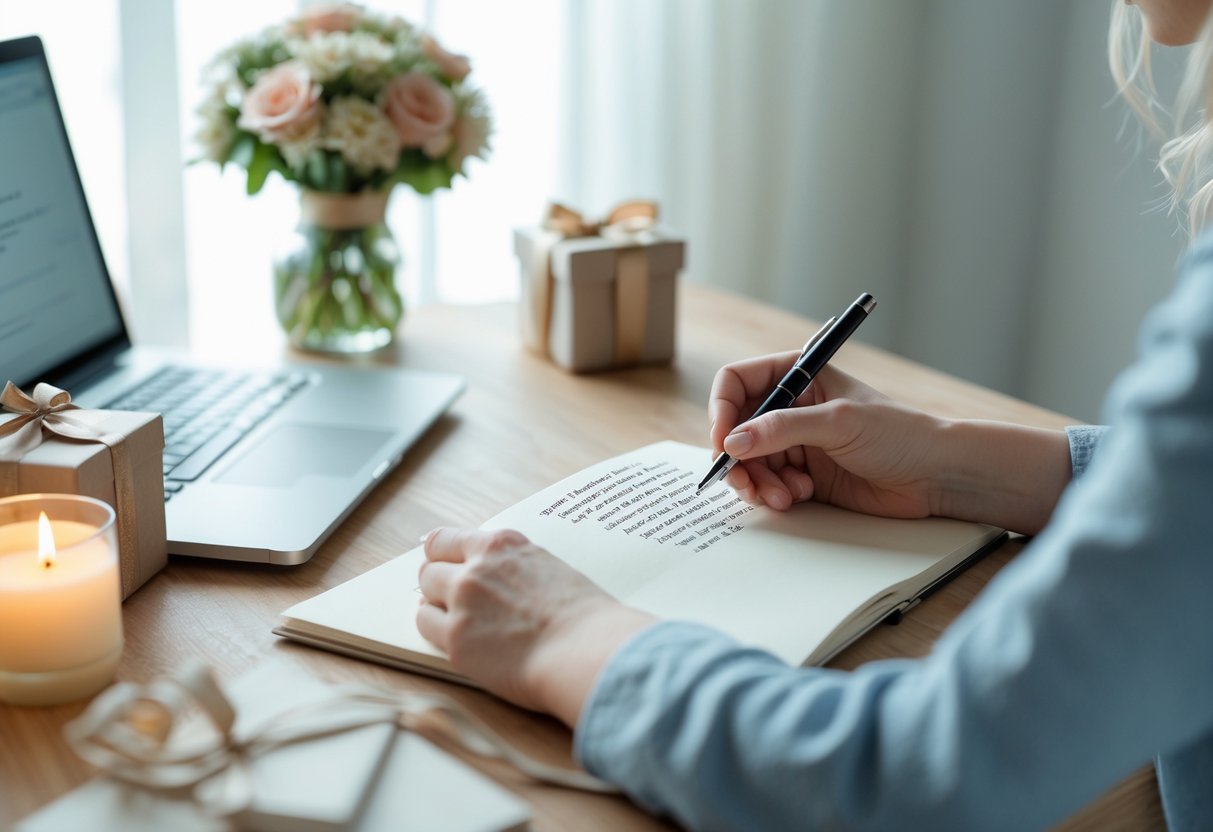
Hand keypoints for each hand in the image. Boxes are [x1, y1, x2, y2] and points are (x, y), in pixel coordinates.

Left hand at [416, 528, 656, 724]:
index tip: (440, 564)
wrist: (586, 650)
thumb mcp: (548, 569)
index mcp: (502, 545)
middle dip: (436, 583)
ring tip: (454, 620)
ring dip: (436, 606)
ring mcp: (462, 603)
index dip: (440, 555)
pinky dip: (437, 633)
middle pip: (429, 568)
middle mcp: (476, 568)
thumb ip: (513, 567)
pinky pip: (426, 627)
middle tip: (447, 598)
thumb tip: (497, 579)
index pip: (446, 539)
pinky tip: (458, 640)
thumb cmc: (582, 615)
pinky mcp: (456, 640)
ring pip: (424, 596)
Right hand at [710, 353, 945, 517]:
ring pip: (749, 461)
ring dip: (757, 481)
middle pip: (736, 429)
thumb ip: (782, 429)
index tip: (723, 440)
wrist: (935, 475)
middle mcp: (791, 408)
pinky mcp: (804, 476)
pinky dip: (774, 494)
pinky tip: (799, 496)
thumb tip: (733, 442)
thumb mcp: (837, 422)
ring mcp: (796, 444)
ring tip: (780, 496)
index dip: (722, 410)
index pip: (737, 382)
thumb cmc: (899, 434)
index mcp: (798, 378)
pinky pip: (768, 484)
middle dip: (737, 457)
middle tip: (742, 481)